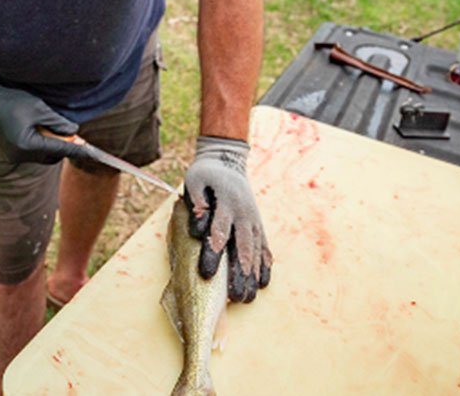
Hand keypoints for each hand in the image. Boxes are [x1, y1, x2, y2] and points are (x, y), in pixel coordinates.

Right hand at [0, 81, 87, 163]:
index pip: (59, 149)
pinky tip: (42, 132)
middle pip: (51, 156)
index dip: (76, 149)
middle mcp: (20, 155)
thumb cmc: (11, 102)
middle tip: (73, 136)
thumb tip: (74, 132)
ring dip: (51, 146)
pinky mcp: (11, 152)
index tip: (91, 151)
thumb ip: (57, 122)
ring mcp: (14, 156)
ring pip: (42, 155)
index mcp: (27, 145)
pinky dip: (41, 145)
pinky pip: (32, 153)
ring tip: (55, 130)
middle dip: (63, 147)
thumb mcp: (39, 109)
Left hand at [183, 136, 272, 302]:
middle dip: (239, 273)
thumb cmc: (207, 175)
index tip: (207, 274)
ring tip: (247, 298)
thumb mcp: (196, 180)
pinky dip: (264, 266)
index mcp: (227, 202)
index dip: (213, 253)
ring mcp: (254, 221)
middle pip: (243, 248)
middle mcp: (244, 214)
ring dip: (252, 276)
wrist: (228, 161)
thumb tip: (199, 224)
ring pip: (255, 252)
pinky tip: (262, 283)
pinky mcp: (258, 226)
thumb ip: (197, 201)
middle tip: (235, 297)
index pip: (220, 231)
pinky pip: (264, 248)